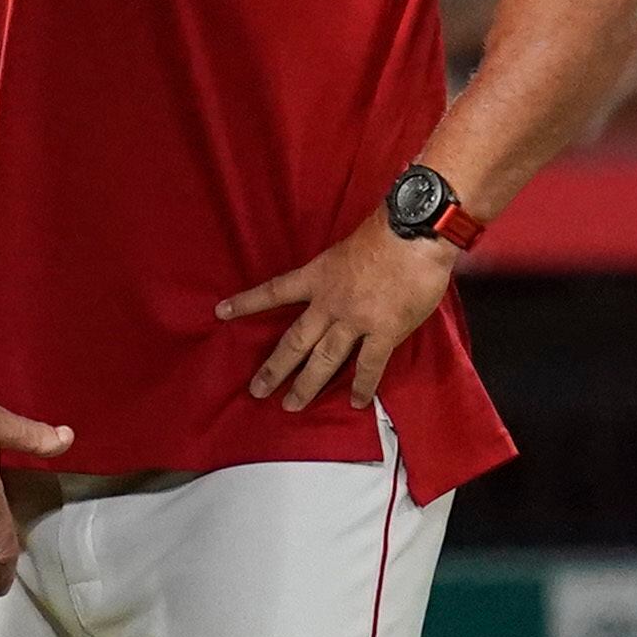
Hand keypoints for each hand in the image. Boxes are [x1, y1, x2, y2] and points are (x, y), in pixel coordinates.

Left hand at [220, 212, 457, 413]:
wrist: (414, 234)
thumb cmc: (386, 230)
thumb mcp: (350, 244)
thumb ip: (341, 268)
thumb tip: (346, 277)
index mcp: (318, 275)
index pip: (275, 291)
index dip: (247, 302)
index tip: (221, 312)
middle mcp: (329, 303)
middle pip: (294, 340)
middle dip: (274, 368)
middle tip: (257, 391)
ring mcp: (354, 321)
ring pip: (324, 360)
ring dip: (306, 385)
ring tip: (291, 406)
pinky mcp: (384, 332)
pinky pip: (369, 365)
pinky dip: (362, 386)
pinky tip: (356, 402)